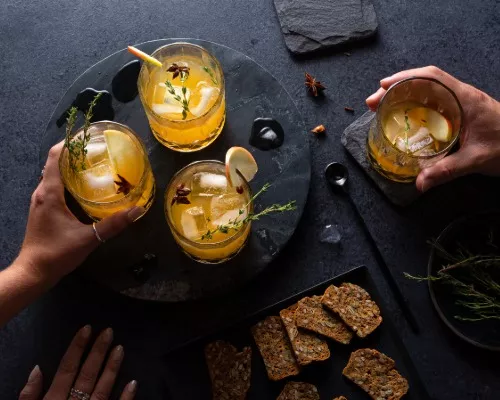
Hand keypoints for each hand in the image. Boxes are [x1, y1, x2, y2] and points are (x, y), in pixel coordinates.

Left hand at [16, 142, 143, 285]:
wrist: (33, 272)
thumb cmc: (56, 252)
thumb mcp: (88, 238)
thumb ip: (113, 224)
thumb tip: (137, 210)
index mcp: (49, 193)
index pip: (55, 157)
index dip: (69, 143)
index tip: (88, 135)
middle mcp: (42, 192)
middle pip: (55, 163)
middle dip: (75, 153)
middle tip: (99, 150)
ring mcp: (40, 200)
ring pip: (55, 174)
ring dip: (72, 166)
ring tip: (95, 164)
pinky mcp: (43, 209)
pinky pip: (55, 186)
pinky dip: (69, 179)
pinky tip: (86, 186)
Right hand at [19, 326, 136, 399]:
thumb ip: (28, 397)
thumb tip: (36, 369)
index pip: (66, 369)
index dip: (77, 348)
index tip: (88, 328)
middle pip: (86, 375)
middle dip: (98, 352)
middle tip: (109, 331)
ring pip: (102, 390)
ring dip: (112, 369)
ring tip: (121, 348)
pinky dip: (126, 399)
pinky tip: (133, 383)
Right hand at [366, 66, 499, 191]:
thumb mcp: (476, 160)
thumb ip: (446, 171)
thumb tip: (419, 183)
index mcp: (465, 98)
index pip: (431, 77)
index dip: (404, 78)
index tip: (383, 86)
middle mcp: (461, 96)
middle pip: (423, 81)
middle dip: (395, 88)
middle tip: (373, 103)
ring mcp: (461, 103)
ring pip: (427, 91)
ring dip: (403, 96)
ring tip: (382, 107)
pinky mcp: (461, 113)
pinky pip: (433, 103)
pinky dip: (414, 105)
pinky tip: (404, 118)